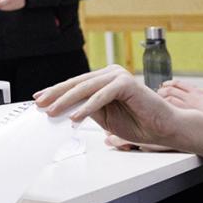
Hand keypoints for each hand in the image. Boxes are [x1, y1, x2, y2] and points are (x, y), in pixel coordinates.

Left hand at [33, 65, 181, 149]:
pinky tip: (75, 116)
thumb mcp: (104, 117)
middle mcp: (110, 73)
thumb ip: (86, 108)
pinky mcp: (126, 83)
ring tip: (53, 112)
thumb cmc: (137, 123)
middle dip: (56, 95)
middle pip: (76, 84)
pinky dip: (87, 107)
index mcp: (104, 79)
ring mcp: (118, 76)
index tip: (39, 99)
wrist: (163, 129)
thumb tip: (63, 107)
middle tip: (40, 104)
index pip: (75, 85)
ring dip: (67, 102)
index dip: (56, 92)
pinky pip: (101, 96)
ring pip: (85, 89)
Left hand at [158, 79, 202, 113]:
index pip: (179, 84)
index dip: (170, 84)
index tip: (165, 85)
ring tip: (158, 99)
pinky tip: (162, 108)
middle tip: (159, 93)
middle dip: (163, 90)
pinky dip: (165, 105)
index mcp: (199, 91)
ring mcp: (190, 105)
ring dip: (162, 96)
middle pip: (171, 89)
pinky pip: (172, 107)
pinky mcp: (188, 114)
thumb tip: (196, 94)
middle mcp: (193, 96)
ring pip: (169, 96)